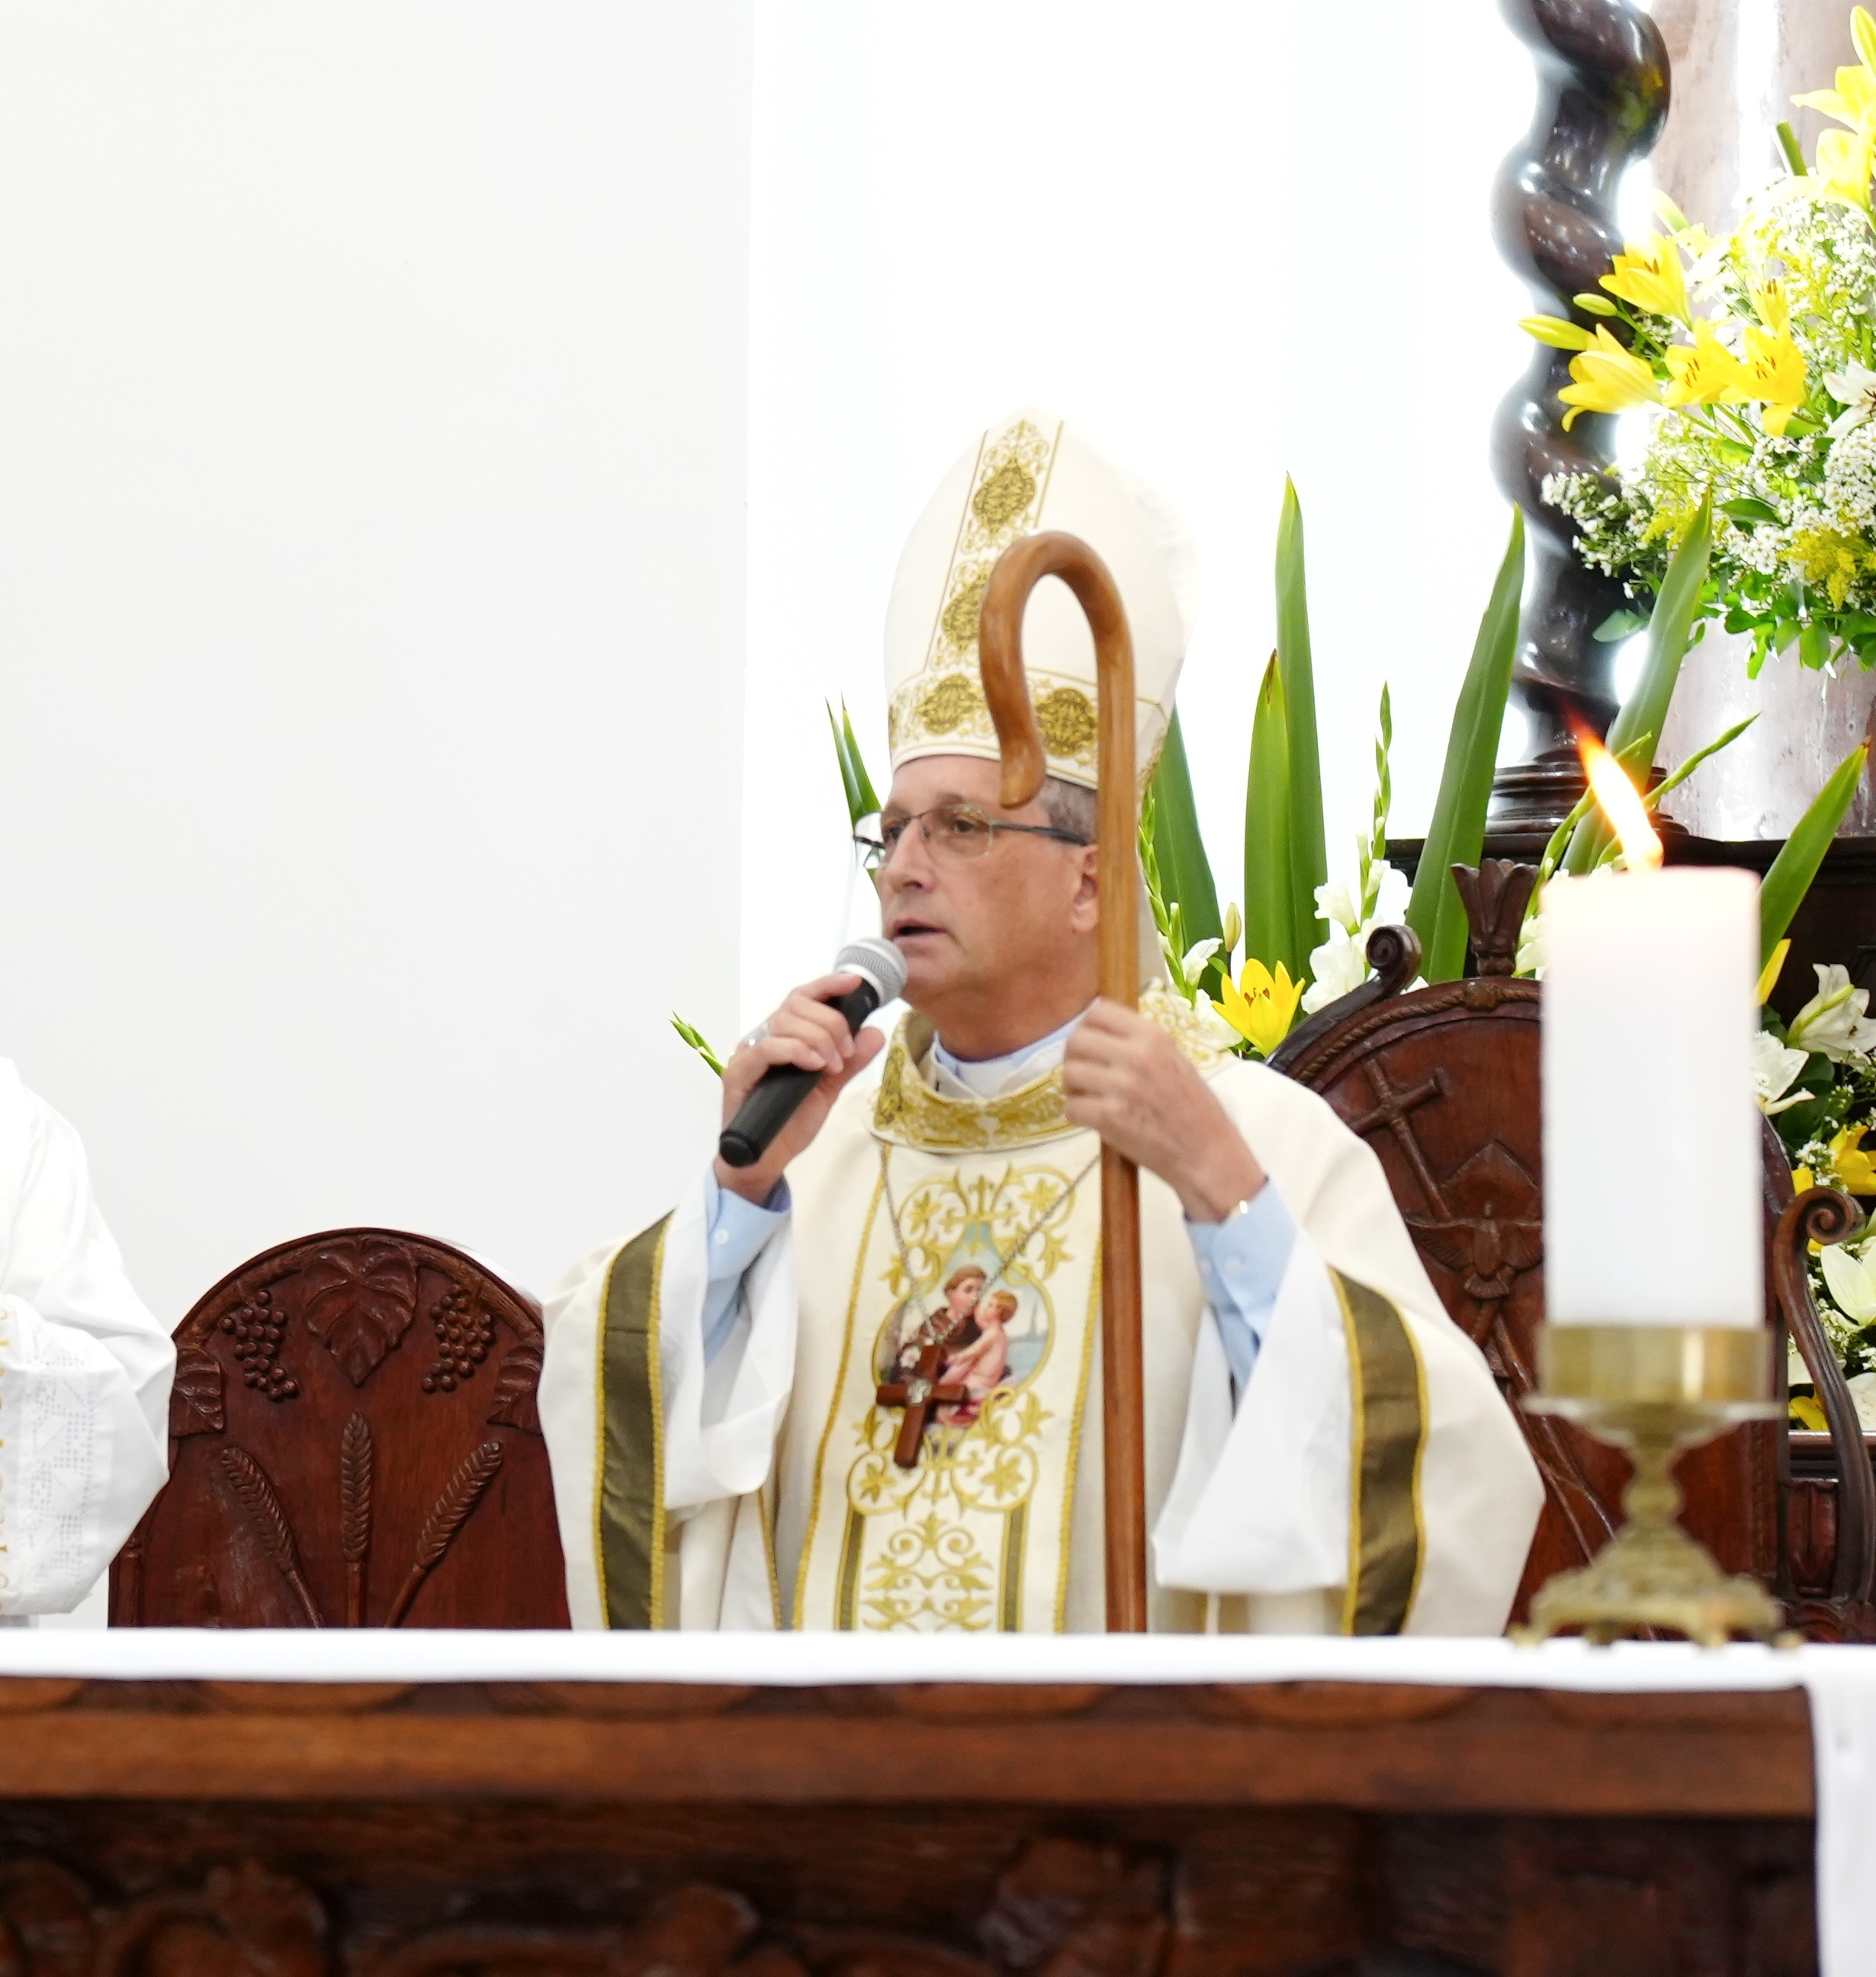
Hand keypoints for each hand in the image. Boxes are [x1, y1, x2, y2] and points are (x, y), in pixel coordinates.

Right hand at [713, 973, 885, 1203]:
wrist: (763, 1161)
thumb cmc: (790, 1122)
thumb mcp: (828, 1089)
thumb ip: (849, 1062)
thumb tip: (874, 1033)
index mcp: (783, 1036)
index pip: (803, 998)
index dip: (828, 985)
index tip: (855, 983)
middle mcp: (763, 1038)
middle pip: (796, 1004)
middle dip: (831, 1022)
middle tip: (846, 1052)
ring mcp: (748, 1054)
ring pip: (783, 1022)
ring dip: (818, 1038)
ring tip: (832, 1066)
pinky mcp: (737, 1074)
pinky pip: (767, 1048)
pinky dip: (796, 1051)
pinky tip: (815, 1065)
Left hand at [1062, 999, 1265, 1221]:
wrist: (1206, 1153)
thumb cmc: (1193, 1108)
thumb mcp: (1173, 1059)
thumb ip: (1139, 1043)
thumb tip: (1098, 1032)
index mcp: (1153, 1037)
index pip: (1098, 1012)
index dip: (1087, 1027)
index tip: (1090, 1044)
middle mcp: (1136, 1056)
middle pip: (1076, 1040)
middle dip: (1074, 1058)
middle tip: (1083, 1074)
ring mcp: (1121, 1086)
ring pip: (1068, 1073)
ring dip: (1073, 1088)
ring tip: (1088, 1097)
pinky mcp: (1110, 1117)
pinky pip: (1071, 1107)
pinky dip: (1076, 1115)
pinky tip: (1092, 1119)